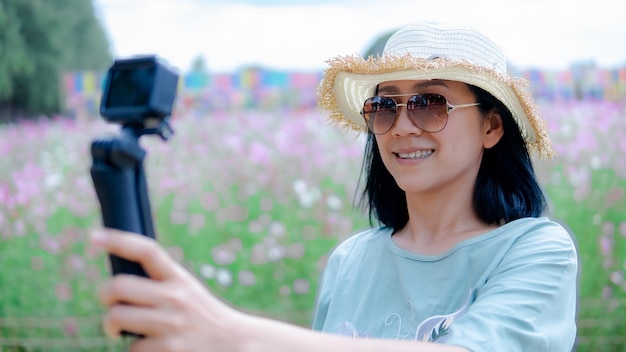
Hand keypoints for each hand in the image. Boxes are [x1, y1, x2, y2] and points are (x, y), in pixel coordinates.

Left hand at [91, 229, 248, 351]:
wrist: (235, 344)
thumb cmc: (203, 318)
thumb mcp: (188, 292)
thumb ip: (161, 285)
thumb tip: (119, 285)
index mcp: (179, 278)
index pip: (147, 251)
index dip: (119, 240)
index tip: (95, 235)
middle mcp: (175, 297)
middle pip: (119, 286)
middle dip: (105, 295)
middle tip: (110, 303)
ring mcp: (171, 324)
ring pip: (116, 318)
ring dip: (112, 326)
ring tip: (118, 330)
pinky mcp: (168, 350)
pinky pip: (131, 349)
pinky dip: (135, 351)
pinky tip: (149, 349)